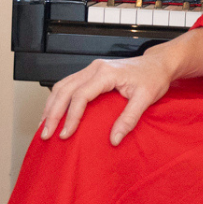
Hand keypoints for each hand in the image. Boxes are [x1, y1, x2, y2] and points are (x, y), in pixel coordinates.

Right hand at [40, 49, 175, 146]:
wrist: (158, 64)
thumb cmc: (153, 78)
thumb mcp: (146, 99)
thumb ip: (129, 119)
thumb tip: (114, 139)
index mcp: (106, 73)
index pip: (81, 96)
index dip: (71, 116)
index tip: (66, 134)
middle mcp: (95, 68)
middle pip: (64, 90)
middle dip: (52, 113)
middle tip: (46, 134)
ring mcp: (91, 69)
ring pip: (62, 86)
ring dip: (51, 106)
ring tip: (44, 126)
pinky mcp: (91, 73)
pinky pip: (68, 84)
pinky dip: (58, 99)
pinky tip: (54, 113)